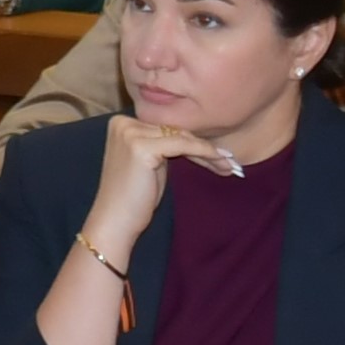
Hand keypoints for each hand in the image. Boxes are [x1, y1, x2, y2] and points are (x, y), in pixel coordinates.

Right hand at [83, 117, 237, 261]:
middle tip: (229, 161)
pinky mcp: (141, 146)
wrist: (114, 221)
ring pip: (182, 137)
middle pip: (174, 131)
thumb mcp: (150, 164)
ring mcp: (130, 133)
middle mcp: (123, 123)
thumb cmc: (133, 199)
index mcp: (121, 123)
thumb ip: (164, 146)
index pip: (166, 128)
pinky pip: (183, 145)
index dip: (193, 142)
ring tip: (229, 165)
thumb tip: (199, 140)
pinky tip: (221, 164)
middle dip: (203, 147)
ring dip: (210, 152)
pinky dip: (205, 153)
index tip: (219, 154)